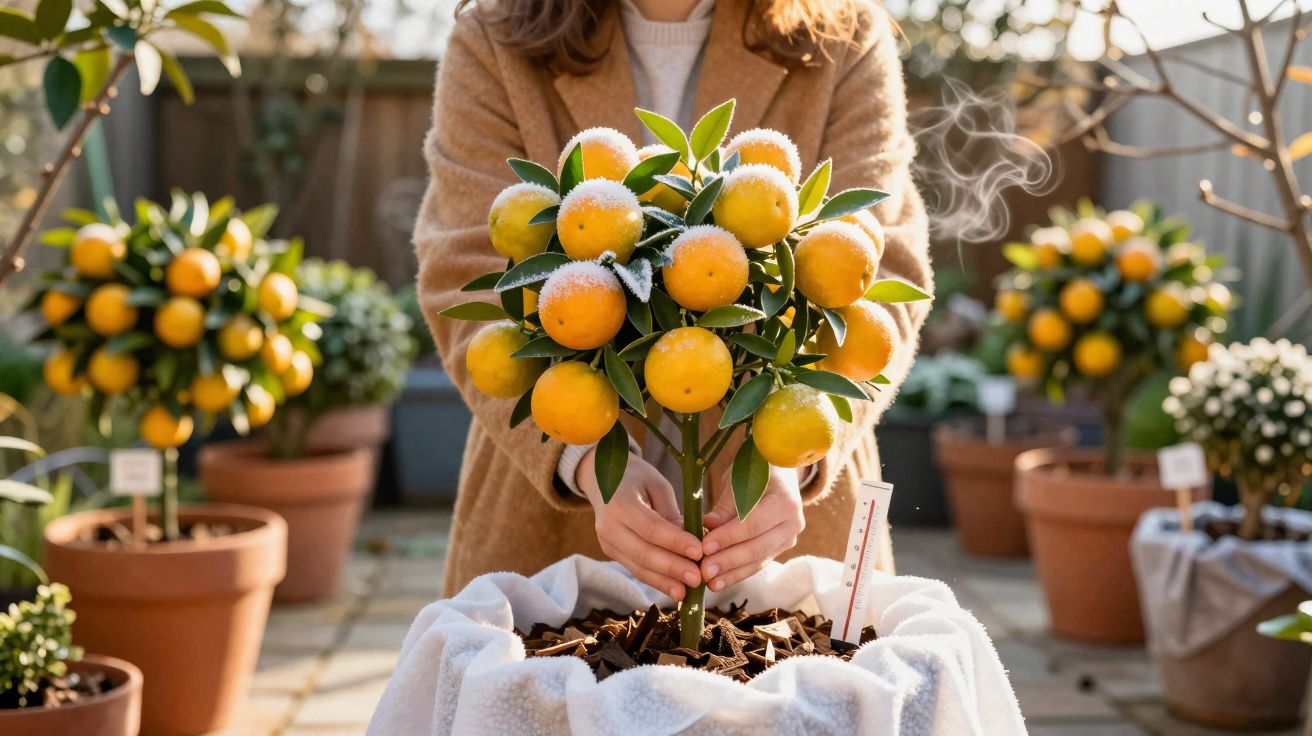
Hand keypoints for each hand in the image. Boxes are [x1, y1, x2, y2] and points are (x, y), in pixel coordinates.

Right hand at [577, 448, 703, 600]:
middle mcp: (609, 526)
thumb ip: (672, 514)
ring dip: (664, 581)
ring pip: (638, 567)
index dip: (675, 542)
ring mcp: (607, 543)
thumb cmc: (636, 477)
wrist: (602, 478)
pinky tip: (674, 589)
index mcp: (620, 503)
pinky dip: (656, 580)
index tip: (699, 551)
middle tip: (697, 578)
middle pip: (643, 553)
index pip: (651, 528)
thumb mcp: (657, 485)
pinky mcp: (612, 553)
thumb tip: (690, 544)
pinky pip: (636, 569)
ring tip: (688, 591)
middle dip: (672, 568)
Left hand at [700, 466, 804, 591]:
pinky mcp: (779, 549)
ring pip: (758, 560)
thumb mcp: (738, 479)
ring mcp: (788, 538)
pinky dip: (737, 573)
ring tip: (709, 582)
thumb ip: (726, 504)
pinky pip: (758, 564)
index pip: (753, 524)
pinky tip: (718, 581)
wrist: (778, 472)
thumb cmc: (754, 471)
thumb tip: (708, 525)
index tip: (705, 546)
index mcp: (785, 501)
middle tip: (704, 570)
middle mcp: (792, 523)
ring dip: (732, 573)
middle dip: (728, 561)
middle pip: (757, 547)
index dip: (728, 537)